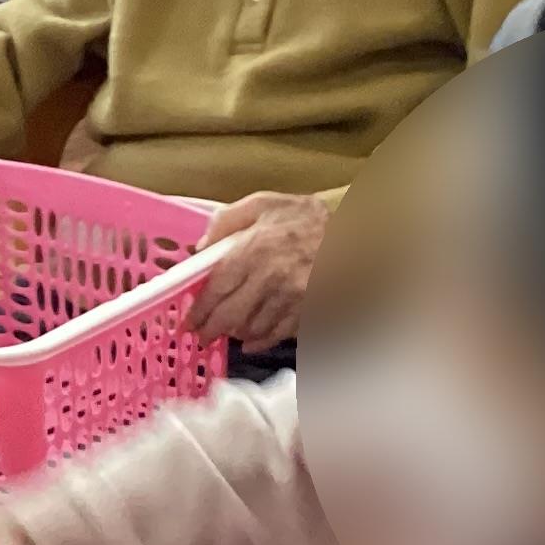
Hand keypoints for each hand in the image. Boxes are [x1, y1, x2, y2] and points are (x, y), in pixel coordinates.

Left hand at [189, 190, 330, 347]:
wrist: (356, 229)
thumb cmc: (304, 215)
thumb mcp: (263, 204)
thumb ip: (226, 221)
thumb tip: (201, 248)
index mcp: (253, 250)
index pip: (215, 289)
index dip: (198, 310)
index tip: (189, 320)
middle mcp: (269, 279)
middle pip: (229, 317)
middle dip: (210, 330)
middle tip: (202, 335)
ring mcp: (290, 299)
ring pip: (252, 329)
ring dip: (235, 334)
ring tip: (228, 331)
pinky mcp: (307, 311)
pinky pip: (277, 335)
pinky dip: (260, 341)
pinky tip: (251, 340)